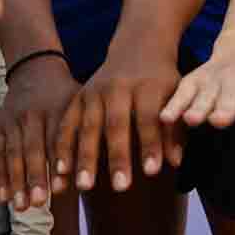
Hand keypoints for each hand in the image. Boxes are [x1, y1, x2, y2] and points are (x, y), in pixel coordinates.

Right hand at [0, 53, 77, 212]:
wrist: (34, 68)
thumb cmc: (65, 94)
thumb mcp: (79, 101)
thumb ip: (87, 130)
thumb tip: (100, 163)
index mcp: (55, 108)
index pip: (56, 139)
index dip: (57, 164)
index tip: (60, 189)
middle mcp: (32, 114)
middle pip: (32, 148)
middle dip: (34, 176)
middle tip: (39, 203)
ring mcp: (13, 120)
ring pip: (13, 153)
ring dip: (15, 181)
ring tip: (21, 206)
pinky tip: (2, 196)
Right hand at [54, 44, 182, 193]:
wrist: (137, 47)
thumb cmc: (161, 81)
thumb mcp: (175, 96)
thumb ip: (174, 129)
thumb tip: (174, 161)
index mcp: (146, 86)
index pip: (148, 117)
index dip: (150, 143)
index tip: (152, 172)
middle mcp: (117, 87)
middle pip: (116, 124)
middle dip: (118, 156)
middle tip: (121, 187)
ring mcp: (94, 91)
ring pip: (88, 126)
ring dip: (85, 157)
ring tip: (84, 186)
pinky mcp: (77, 97)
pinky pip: (67, 124)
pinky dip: (62, 147)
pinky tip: (60, 172)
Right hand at [159, 44, 234, 129]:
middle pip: (231, 95)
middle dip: (225, 107)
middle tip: (219, 120)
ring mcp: (213, 80)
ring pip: (205, 95)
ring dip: (198, 107)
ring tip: (192, 120)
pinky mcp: (194, 82)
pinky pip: (182, 93)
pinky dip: (175, 104)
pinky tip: (166, 118)